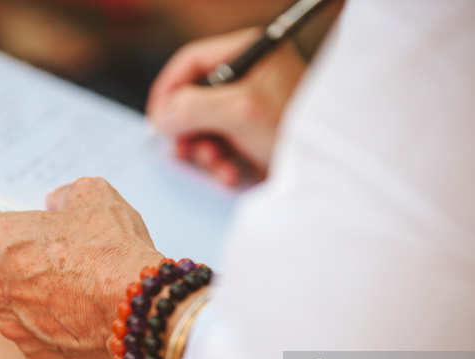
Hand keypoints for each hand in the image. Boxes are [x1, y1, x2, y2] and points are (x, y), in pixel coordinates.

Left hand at [0, 177, 162, 358]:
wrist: (141, 309)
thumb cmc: (113, 253)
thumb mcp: (94, 196)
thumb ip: (66, 193)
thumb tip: (57, 204)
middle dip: (19, 260)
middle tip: (58, 253)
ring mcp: (13, 325)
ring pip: (15, 304)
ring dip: (36, 295)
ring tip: (78, 286)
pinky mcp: (35, 354)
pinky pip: (37, 334)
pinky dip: (54, 324)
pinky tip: (83, 313)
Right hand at [147, 27, 306, 183]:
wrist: (330, 172)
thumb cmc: (296, 130)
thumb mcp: (241, 113)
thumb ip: (194, 107)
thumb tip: (162, 115)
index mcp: (246, 55)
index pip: (190, 62)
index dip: (168, 91)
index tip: (157, 121)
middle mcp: (246, 78)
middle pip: (193, 99)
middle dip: (188, 130)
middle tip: (184, 151)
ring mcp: (248, 108)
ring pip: (203, 127)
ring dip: (204, 153)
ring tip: (219, 167)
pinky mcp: (251, 137)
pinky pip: (219, 146)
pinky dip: (219, 163)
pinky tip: (231, 174)